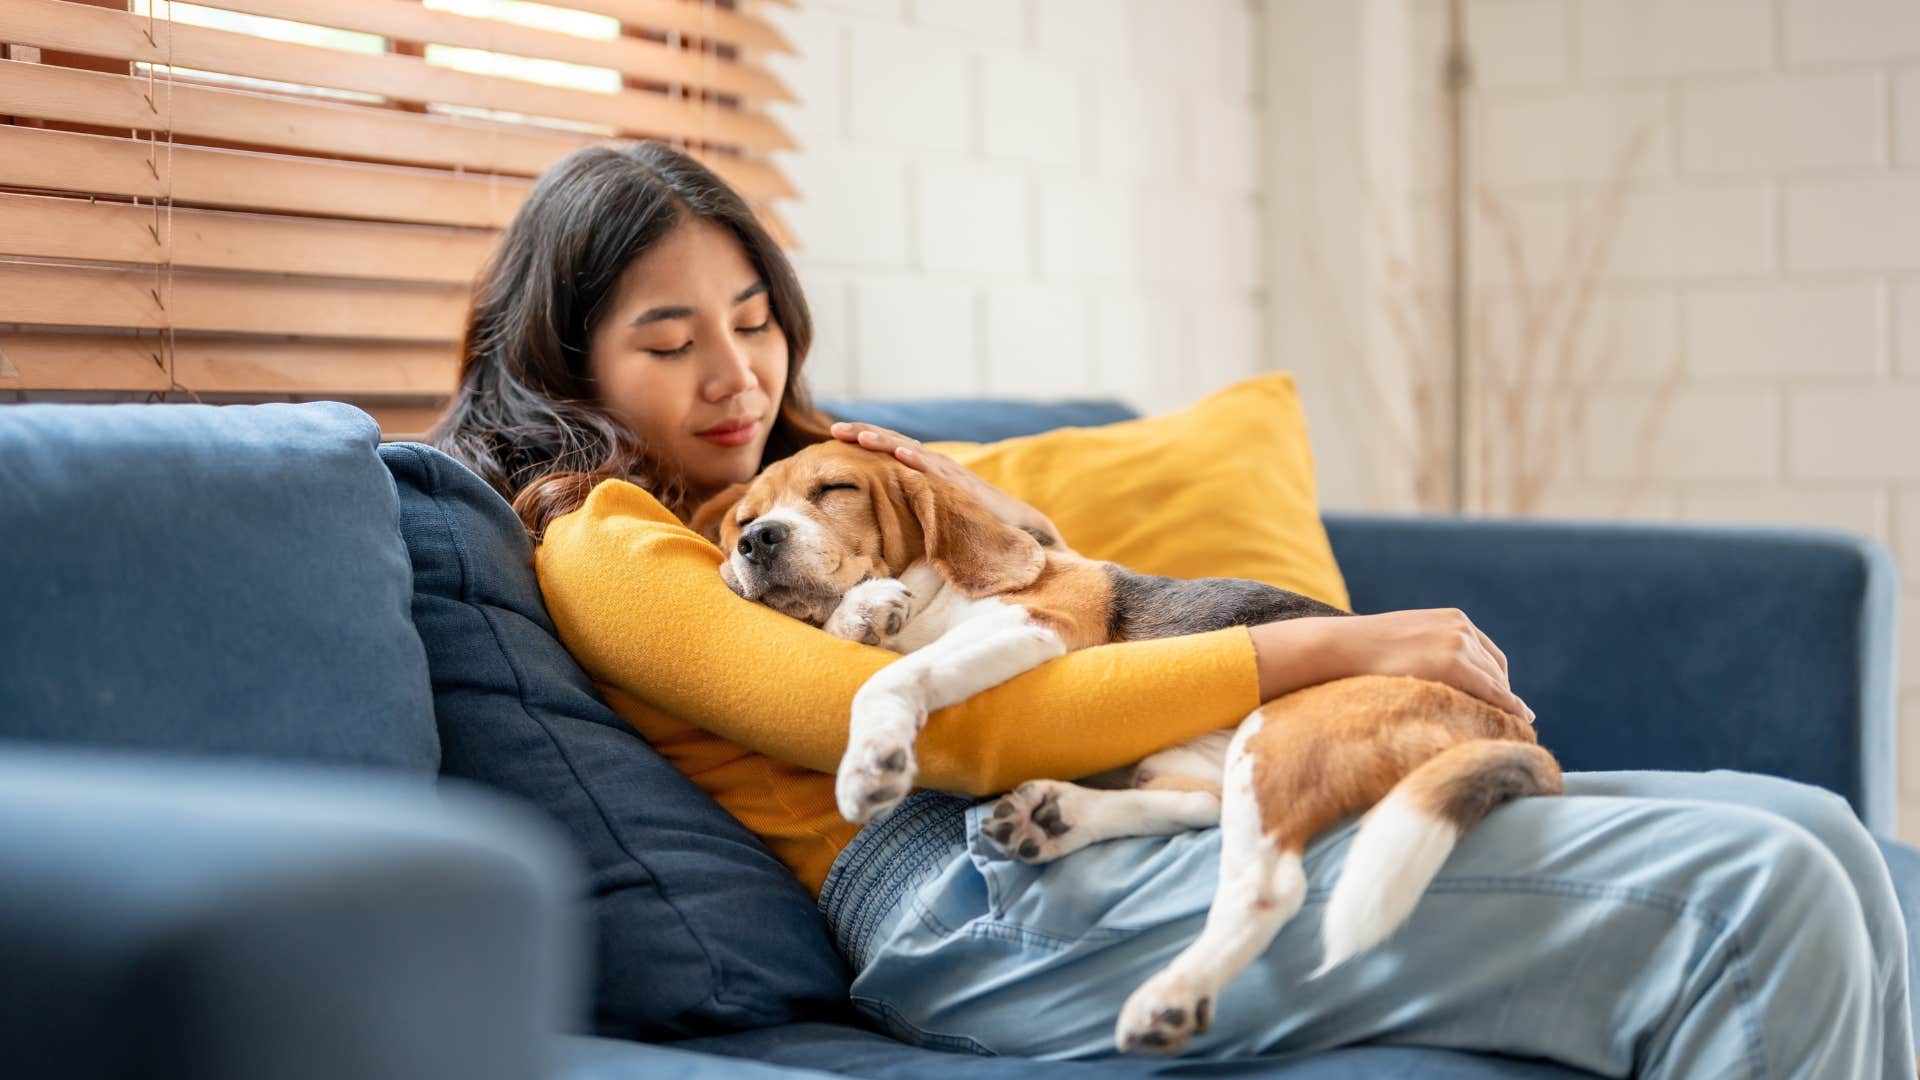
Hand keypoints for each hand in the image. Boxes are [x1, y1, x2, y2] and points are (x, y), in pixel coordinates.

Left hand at [829, 421, 1058, 543]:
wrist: (1019, 529)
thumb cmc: (976, 524)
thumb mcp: (936, 514)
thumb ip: (914, 509)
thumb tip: (884, 520)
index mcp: (926, 471)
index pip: (890, 450)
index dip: (864, 441)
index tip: (834, 437)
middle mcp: (936, 466)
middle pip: (895, 444)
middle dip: (865, 434)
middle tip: (835, 428)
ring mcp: (950, 474)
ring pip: (912, 452)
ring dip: (886, 442)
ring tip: (859, 435)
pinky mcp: (962, 488)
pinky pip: (937, 472)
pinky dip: (918, 460)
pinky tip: (901, 454)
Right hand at [1251, 609, 1533, 722]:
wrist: (1340, 647)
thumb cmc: (1363, 650)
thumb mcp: (1407, 640)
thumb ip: (1429, 649)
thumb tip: (1435, 675)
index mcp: (1453, 619)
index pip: (1489, 654)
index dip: (1497, 680)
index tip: (1501, 701)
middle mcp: (1462, 628)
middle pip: (1497, 669)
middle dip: (1502, 695)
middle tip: (1508, 721)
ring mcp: (1459, 644)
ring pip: (1496, 683)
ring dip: (1503, 704)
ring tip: (1510, 728)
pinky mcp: (1455, 664)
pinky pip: (1494, 693)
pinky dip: (1510, 707)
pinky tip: (1521, 721)